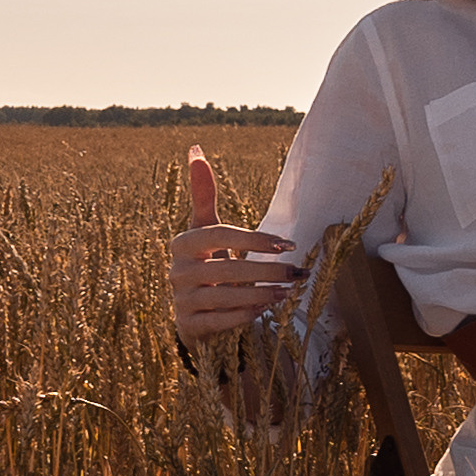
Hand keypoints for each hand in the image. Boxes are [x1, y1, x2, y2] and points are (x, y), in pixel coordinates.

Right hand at [169, 149, 299, 339]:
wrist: (192, 312)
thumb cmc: (206, 262)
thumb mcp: (204, 229)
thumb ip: (203, 194)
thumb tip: (195, 148)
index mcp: (182, 243)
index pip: (219, 234)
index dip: (254, 239)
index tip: (288, 244)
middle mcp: (177, 271)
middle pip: (226, 267)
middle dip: (267, 270)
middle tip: (298, 272)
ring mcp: (180, 300)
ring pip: (224, 296)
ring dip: (261, 294)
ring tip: (289, 291)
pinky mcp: (188, 326)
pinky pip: (218, 321)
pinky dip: (244, 316)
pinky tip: (266, 310)